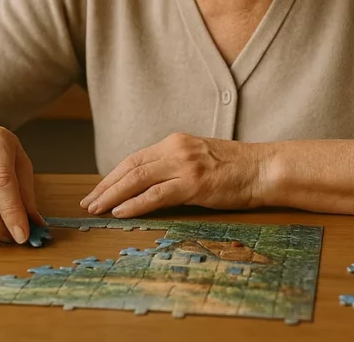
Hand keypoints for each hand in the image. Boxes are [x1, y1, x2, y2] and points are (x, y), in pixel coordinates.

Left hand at [79, 133, 268, 217]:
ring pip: (138, 178)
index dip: (113, 176)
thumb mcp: (201, 159)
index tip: (98, 190)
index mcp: (176, 142)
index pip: (135, 158)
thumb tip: (151, 186)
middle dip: (105, 186)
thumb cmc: (237, 169)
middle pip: (130, 167)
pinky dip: (135, 203)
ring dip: (113, 195)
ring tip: (96, 208)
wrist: (265, 169)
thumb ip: (176, 167)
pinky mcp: (195, 183)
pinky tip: (121, 211)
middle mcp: (176, 149)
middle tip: (88, 202)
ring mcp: (185, 165)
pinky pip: (157, 194)